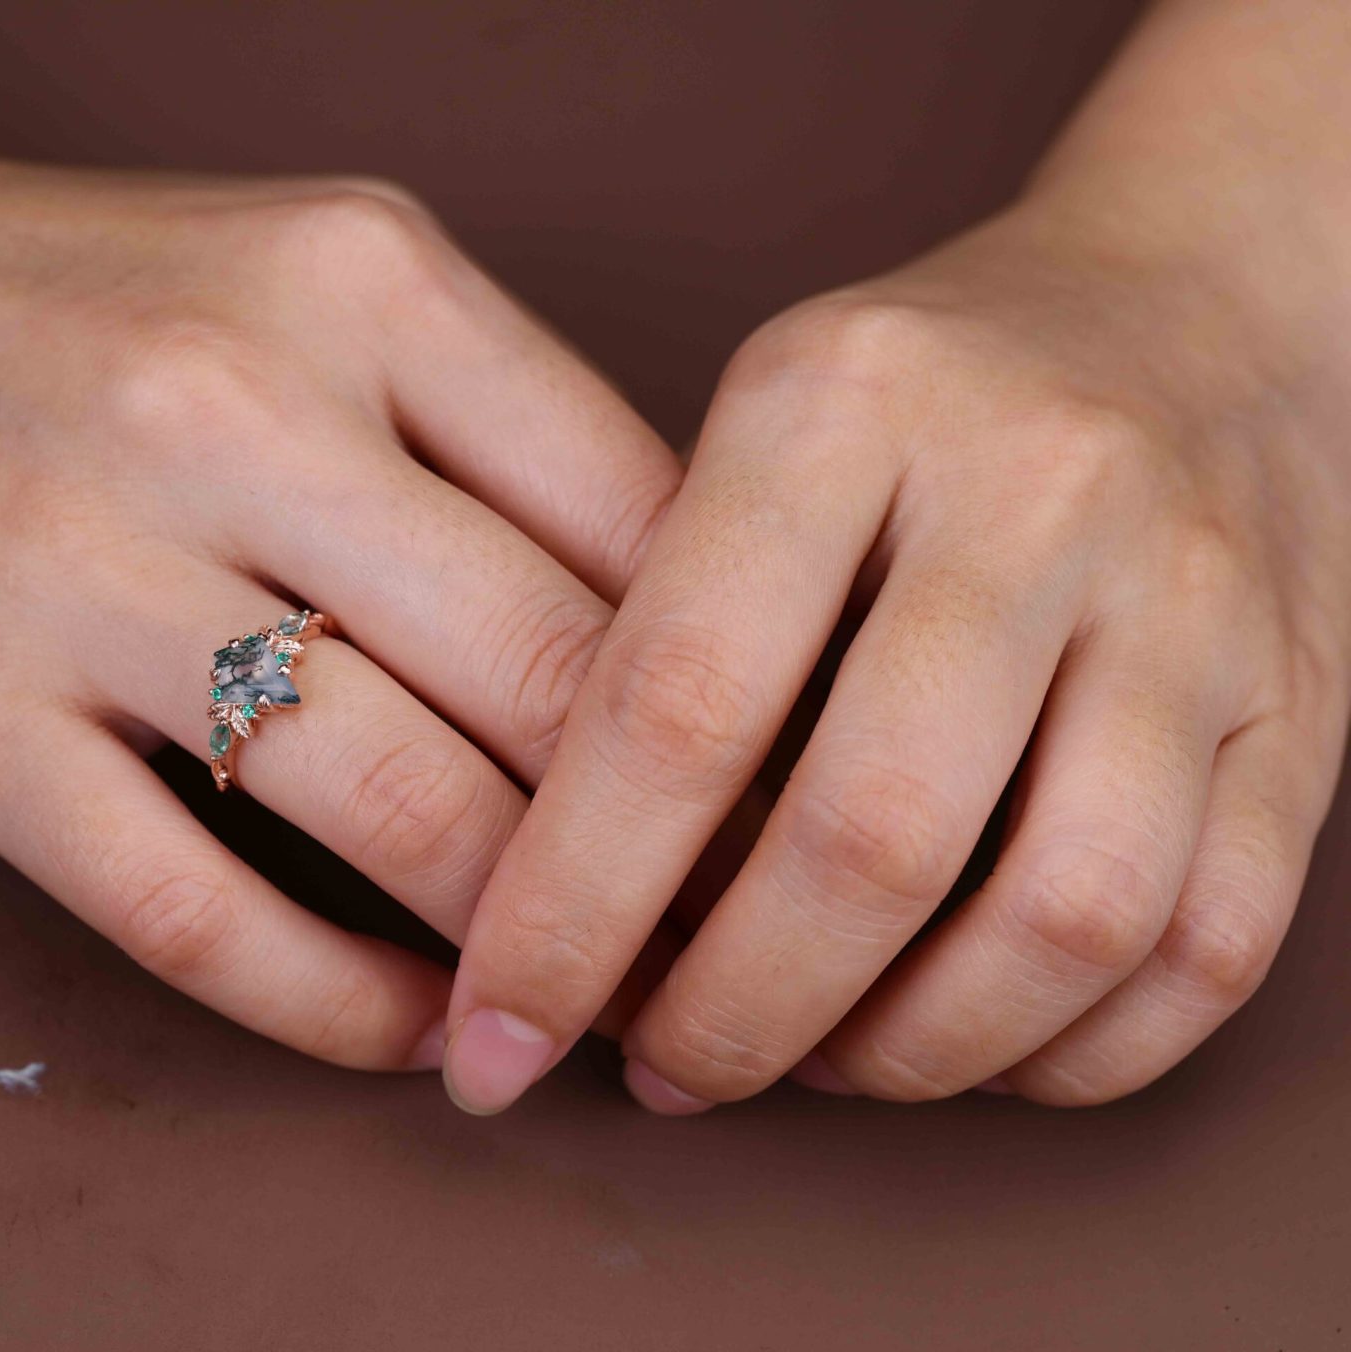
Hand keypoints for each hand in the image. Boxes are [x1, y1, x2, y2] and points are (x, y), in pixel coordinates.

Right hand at [0, 123, 678, 1068]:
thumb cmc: (53, 293)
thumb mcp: (301, 274)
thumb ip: (483, 424)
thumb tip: (670, 635)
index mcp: (364, 279)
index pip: (647, 525)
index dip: (750, 695)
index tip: (779, 796)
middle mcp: (235, 406)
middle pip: (551, 681)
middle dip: (670, 853)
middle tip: (718, 940)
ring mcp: (82, 565)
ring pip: (397, 812)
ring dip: (526, 946)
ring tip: (579, 1007)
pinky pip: (192, 911)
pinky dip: (336, 1007)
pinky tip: (412, 1031)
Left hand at [442, 204, 1350, 1110]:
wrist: (1196, 304)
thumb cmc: (922, 403)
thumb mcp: (758, 436)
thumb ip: (662, 629)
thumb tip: (560, 903)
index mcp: (841, 402)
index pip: (676, 700)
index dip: (570, 905)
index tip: (500, 1026)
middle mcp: (1034, 487)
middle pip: (871, 836)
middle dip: (737, 1012)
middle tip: (666, 1069)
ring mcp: (1195, 598)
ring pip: (1065, 915)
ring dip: (911, 1053)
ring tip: (815, 1065)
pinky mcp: (1308, 701)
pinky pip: (1211, 945)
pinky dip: (1072, 1053)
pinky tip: (968, 1051)